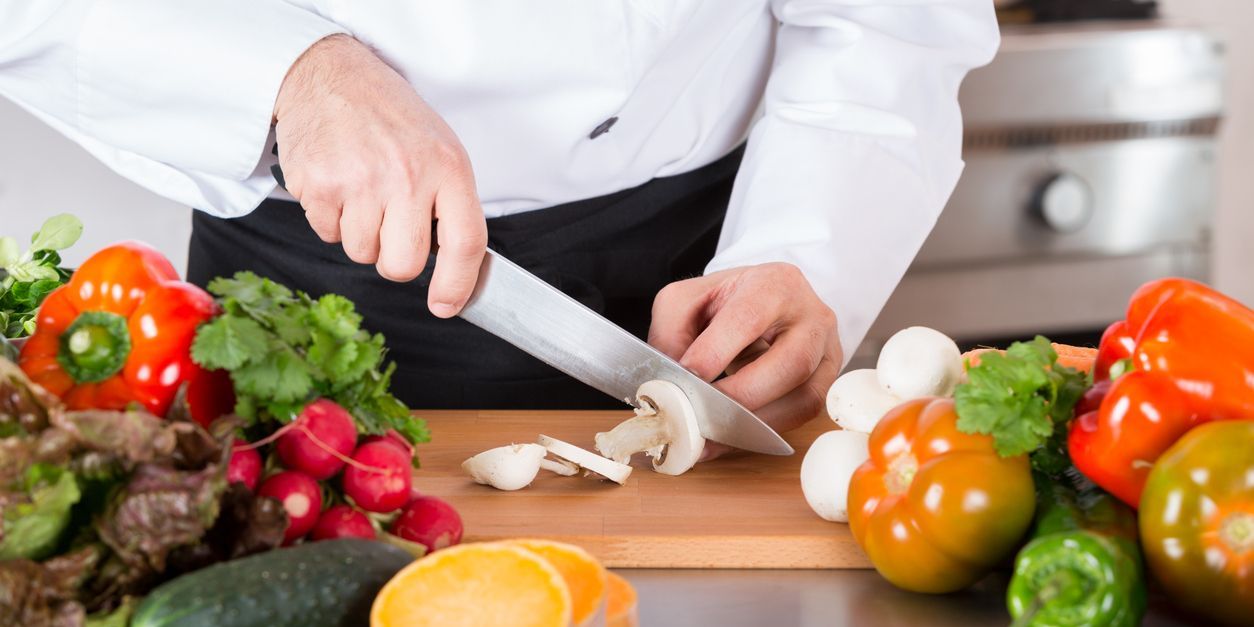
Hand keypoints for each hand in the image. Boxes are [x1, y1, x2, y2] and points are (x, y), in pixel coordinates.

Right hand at [272, 35, 486, 317]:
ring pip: (363, 254)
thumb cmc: (389, 117)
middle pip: (404, 265)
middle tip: (391, 228)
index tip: (447, 305)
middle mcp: (406, 176)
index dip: (457, 285)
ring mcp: (360, 182)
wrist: (328, 77)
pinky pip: (328, 235)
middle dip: (395, 260)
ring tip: (363, 191)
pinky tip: (338, 183)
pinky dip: (332, 219)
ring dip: (362, 235)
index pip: (464, 243)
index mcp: (447, 167)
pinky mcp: (318, 187)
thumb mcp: (439, 148)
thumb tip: (453, 267)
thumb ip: (449, 203)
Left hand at [648, 263, 841, 459]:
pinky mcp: (828, 380)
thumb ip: (670, 334)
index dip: (716, 353)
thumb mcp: (688, 301)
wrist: (768, 303)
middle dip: (739, 398)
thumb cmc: (727, 302)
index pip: (748, 318)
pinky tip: (732, 437)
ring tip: (711, 438)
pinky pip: (804, 413)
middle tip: (699, 416)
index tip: (685, 380)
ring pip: (804, 396)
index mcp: (775, 284)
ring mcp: (827, 350)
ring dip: (753, 424)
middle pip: (790, 363)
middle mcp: (812, 315)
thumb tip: (668, 384)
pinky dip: (764, 431)